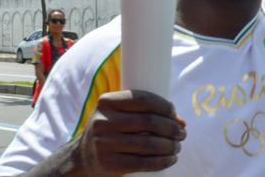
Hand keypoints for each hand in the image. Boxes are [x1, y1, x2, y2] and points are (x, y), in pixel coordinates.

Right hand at [70, 90, 185, 175]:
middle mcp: (103, 121)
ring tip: (177, 146)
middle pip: (149, 122)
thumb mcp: (117, 114)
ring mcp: (104, 143)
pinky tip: (171, 159)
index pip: (143, 99)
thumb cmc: (110, 131)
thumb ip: (142, 111)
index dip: (164, 106)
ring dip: (170, 145)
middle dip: (171, 127)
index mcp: (106, 102)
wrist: (83, 158)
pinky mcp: (108, 164)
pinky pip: (142, 163)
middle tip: (181, 132)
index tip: (175, 114)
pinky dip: (161, 161)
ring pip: (148, 144)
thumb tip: (178, 119)